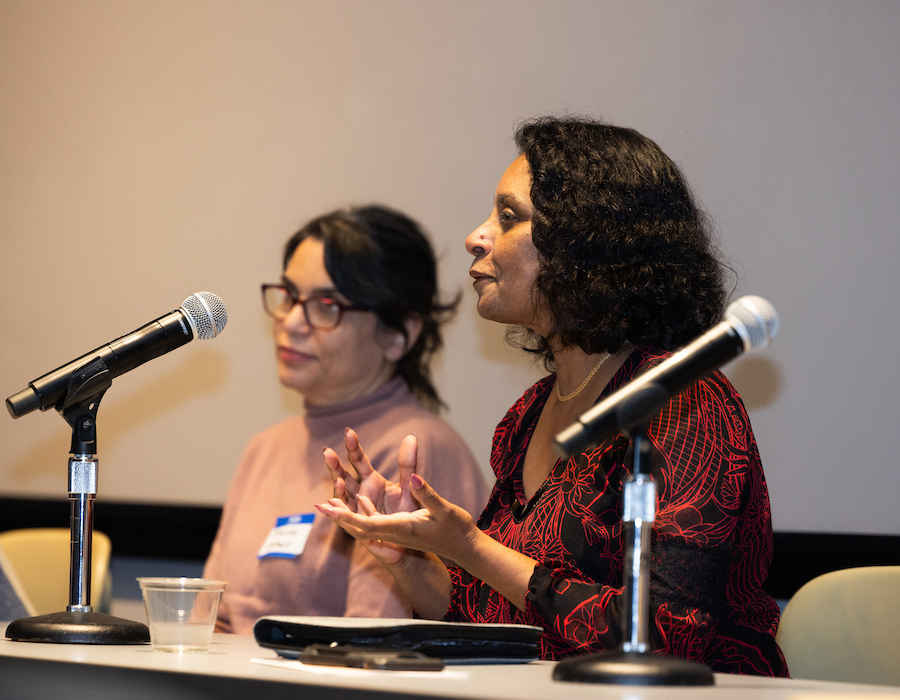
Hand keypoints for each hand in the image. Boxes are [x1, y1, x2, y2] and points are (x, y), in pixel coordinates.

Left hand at [318, 472, 478, 565]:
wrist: (465, 547)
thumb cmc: (456, 528)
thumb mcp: (443, 508)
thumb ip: (426, 493)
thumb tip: (412, 478)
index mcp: (401, 528)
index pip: (367, 524)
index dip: (346, 517)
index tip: (329, 509)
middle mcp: (395, 531)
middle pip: (359, 525)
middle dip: (339, 515)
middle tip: (318, 505)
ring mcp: (397, 532)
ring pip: (365, 524)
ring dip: (347, 513)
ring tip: (328, 502)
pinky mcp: (400, 528)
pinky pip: (375, 522)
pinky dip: (361, 511)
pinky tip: (357, 498)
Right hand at [320, 428, 419, 564]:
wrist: (411, 539)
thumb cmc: (408, 511)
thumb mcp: (409, 485)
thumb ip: (408, 463)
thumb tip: (411, 436)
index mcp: (372, 481)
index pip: (359, 461)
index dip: (353, 447)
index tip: (349, 432)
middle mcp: (360, 492)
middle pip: (344, 476)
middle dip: (335, 465)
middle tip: (327, 452)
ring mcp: (357, 509)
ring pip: (342, 496)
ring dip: (337, 487)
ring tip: (337, 478)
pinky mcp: (357, 526)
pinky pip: (345, 517)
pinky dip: (336, 510)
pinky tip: (328, 503)